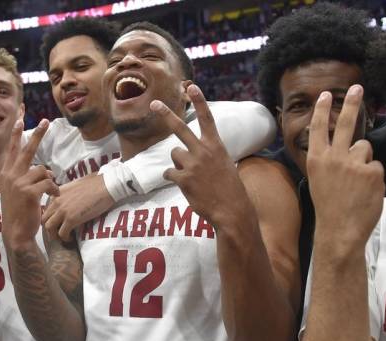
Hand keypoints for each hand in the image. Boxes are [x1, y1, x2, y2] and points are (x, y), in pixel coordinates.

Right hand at [0, 119, 56, 247]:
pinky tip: (52, 197)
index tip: (20, 120)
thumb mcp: (15, 191)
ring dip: (50, 180)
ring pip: (42, 170)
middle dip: (38, 134)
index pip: (12, 150)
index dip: (16, 135)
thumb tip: (43, 169)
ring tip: (49, 192)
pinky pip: (48, 183)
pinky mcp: (29, 192)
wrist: (15, 232)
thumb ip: (25, 177)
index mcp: (6, 174)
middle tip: (46, 121)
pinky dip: (53, 190)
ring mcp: (19, 183)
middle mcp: (11, 175)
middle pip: (27, 150)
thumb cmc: (18, 212)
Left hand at [42, 173, 113, 240]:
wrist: (106, 185)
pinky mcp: (71, 219)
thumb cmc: (97, 182)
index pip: (46, 208)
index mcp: (57, 192)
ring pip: (48, 227)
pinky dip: (65, 238)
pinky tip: (71, 238)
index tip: (57, 222)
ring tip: (63, 237)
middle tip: (58, 232)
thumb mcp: (76, 185)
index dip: (50, 217)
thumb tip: (71, 199)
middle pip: (44, 218)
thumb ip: (68, 193)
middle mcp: (57, 201)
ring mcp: (63, 210)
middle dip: (49, 228)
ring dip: (54, 235)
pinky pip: (61, 233)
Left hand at [153, 84, 249, 227]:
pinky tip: (185, 185)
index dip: (199, 101)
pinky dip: (173, 178)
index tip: (191, 86)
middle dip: (165, 114)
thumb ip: (208, 155)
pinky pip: (169, 173)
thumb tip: (185, 154)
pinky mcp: (183, 178)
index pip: (207, 118)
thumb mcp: (225, 165)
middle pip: (180, 128)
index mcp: (216, 146)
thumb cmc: (230, 189)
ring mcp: (192, 164)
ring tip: (192, 176)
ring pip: (174, 155)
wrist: (231, 210)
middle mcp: (203, 151)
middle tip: (153, 103)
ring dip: (179, 163)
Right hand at [306, 86, 383, 247]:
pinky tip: (366, 192)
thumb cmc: (329, 206)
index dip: (323, 109)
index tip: (326, 94)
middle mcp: (333, 157)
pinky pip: (376, 166)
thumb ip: (331, 160)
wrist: (339, 229)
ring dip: (364, 161)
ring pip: (364, 148)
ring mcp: (353, 164)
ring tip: (356, 183)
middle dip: (351, 102)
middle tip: (357, 87)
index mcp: (316, 159)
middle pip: (345, 123)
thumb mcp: (320, 180)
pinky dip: (373, 178)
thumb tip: (352, 144)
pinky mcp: (372, 172)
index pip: (319, 128)